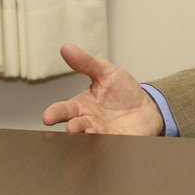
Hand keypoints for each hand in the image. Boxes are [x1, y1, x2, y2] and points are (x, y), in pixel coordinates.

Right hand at [42, 43, 164, 135]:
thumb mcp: (106, 72)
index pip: (63, 110)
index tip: (47, 117)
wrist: (146, 108)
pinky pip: (108, 147)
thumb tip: (66, 47)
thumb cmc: (122, 92)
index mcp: (81, 106)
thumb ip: (86, 63)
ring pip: (88, 141)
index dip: (55, 114)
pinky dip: (107, 145)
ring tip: (89, 133)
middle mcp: (87, 123)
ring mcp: (101, 135)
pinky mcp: (117, 143)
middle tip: (72, 128)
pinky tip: (109, 141)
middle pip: (74, 129)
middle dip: (72, 130)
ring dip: (87, 140)